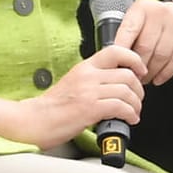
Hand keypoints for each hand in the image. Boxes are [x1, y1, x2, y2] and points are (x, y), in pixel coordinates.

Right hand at [0, 46, 146, 148]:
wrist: (32, 121)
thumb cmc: (52, 107)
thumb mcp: (74, 83)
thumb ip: (94, 79)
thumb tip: (117, 83)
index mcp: (84, 67)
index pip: (115, 51)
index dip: (134, 59)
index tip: (140, 70)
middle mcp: (88, 75)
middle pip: (127, 74)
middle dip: (139, 89)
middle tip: (138, 99)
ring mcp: (89, 91)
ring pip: (127, 90)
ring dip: (136, 104)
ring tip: (134, 112)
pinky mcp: (90, 108)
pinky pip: (121, 107)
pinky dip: (130, 114)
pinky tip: (129, 119)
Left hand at [114, 0, 172, 85]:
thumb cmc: (159, 21)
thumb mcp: (141, 19)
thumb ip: (128, 34)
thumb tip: (115, 60)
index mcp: (142, 8)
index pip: (128, 31)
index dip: (122, 52)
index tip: (118, 66)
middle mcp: (160, 12)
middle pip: (145, 47)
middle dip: (137, 66)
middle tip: (132, 77)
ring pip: (160, 56)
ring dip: (151, 72)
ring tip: (145, 79)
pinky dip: (165, 73)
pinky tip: (159, 78)